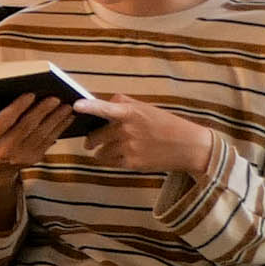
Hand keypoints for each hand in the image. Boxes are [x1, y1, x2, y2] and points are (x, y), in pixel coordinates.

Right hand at [0, 94, 76, 188]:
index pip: (5, 120)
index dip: (18, 107)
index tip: (30, 94)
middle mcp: (5, 148)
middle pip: (27, 126)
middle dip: (42, 111)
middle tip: (54, 98)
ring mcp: (21, 154)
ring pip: (41, 134)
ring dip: (55, 119)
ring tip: (65, 106)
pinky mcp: (34, 157)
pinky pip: (49, 141)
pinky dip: (60, 128)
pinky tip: (67, 118)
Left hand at [79, 95, 214, 175]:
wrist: (188, 146)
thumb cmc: (165, 124)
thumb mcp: (145, 108)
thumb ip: (121, 103)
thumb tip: (99, 102)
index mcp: (129, 112)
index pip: (104, 107)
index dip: (89, 106)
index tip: (76, 105)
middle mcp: (126, 130)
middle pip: (95, 136)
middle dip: (91, 139)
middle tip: (91, 140)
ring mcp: (128, 147)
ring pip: (100, 152)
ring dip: (101, 151)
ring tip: (111, 149)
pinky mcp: (132, 163)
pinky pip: (109, 163)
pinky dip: (111, 160)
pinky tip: (121, 156)